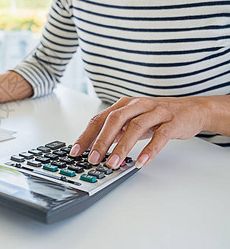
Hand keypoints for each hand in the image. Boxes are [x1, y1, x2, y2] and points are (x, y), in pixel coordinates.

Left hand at [69, 96, 209, 168]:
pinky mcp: (172, 122)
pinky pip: (160, 136)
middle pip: (114, 120)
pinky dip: (149, 150)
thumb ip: (115, 131)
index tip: (76, 151)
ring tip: (113, 163)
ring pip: (135, 127)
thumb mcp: (132, 120)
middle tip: (93, 158)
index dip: (86, 135)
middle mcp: (138, 105)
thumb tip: (95, 148)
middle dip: (101, 141)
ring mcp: (155, 112)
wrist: (191, 109)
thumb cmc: (157, 116)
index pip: (100, 119)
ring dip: (122, 147)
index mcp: (124, 105)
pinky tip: (140, 162)